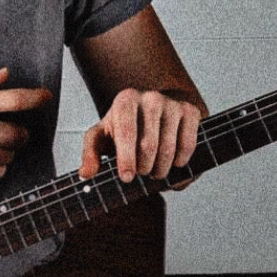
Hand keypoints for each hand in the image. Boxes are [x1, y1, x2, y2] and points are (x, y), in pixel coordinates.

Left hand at [79, 87, 201, 184]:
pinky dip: (181, 162)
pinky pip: (187, 145)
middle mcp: (150, 98)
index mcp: (126, 100)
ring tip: (156, 172)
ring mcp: (173, 104)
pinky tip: (174, 164)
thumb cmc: (125, 127)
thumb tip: (86, 173)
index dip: (126, 159)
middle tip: (142, 174)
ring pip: (169, 149)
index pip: (126, 133)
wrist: (155, 111)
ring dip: (162, 169)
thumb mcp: (102, 137)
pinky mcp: (191, 111)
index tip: (127, 178)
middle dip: (144, 168)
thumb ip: (91, 154)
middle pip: (148, 145)